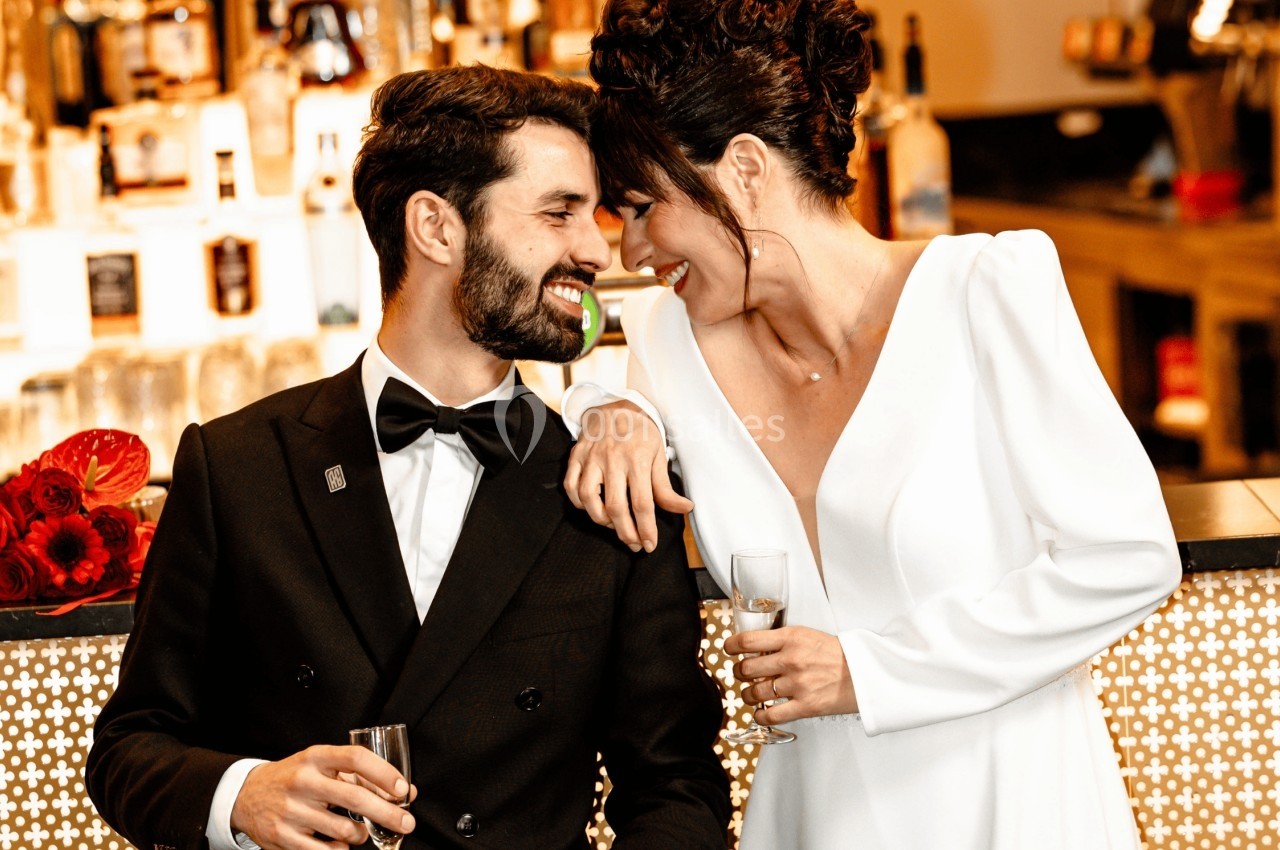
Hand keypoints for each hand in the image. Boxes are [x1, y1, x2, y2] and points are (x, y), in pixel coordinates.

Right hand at [231, 744, 415, 849]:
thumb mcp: (320, 765)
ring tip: (360, 832)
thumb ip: (359, 775)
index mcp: (315, 757)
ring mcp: (291, 810)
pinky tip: (341, 844)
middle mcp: (303, 781)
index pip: (356, 758)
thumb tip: (406, 791)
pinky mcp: (282, 837)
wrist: (246, 795)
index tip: (403, 789)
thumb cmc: (295, 778)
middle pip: (355, 797)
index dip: (384, 773)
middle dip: (388, 813)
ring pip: (344, 829)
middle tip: (407, 823)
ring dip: (361, 835)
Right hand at [565, 400, 692, 552]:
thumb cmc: (640, 432)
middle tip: (634, 545)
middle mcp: (612, 459)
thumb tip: (685, 509)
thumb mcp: (659, 454)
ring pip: (588, 499)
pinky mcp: (576, 456)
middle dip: (626, 533)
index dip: (646, 529)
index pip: (642, 503)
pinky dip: (579, 503)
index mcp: (637, 459)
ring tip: (614, 526)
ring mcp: (591, 457)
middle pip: (615, 507)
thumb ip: (666, 486)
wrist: (615, 405)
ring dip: (601, 520)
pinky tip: (593, 509)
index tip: (649, 545)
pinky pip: (571, 486)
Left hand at [725, 626, 858, 724]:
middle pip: (746, 669)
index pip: (748, 640)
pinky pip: (771, 716)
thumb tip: (756, 650)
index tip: (728, 650)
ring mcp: (797, 684)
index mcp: (791, 638)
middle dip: (739, 673)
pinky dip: (760, 716)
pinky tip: (761, 713)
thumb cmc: (837, 654)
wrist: (865, 673)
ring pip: (755, 693)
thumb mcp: (808, 636)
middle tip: (742, 674)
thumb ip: (782, 641)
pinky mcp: (805, 706)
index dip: (731, 647)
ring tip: (752, 694)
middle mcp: (791, 659)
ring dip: (748, 695)